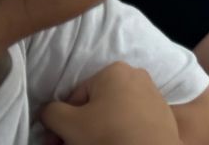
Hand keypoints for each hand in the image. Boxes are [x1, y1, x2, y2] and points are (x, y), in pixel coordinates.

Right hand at [39, 62, 177, 144]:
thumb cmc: (107, 133)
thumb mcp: (68, 122)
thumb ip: (51, 112)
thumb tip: (48, 110)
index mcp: (114, 71)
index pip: (75, 97)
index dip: (62, 121)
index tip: (56, 140)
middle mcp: (136, 76)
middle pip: (94, 105)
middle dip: (77, 127)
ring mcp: (151, 93)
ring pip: (111, 114)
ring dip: (94, 131)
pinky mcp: (160, 112)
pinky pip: (129, 120)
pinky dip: (117, 132)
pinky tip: (111, 143)